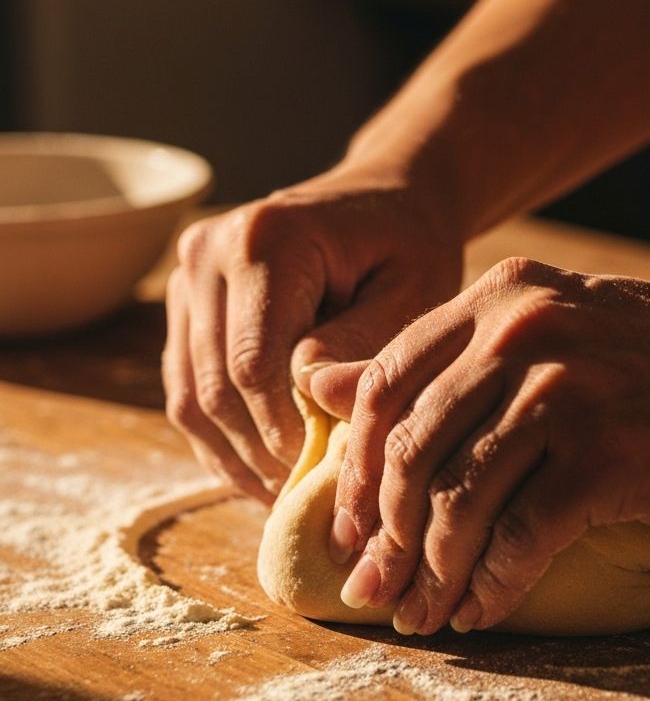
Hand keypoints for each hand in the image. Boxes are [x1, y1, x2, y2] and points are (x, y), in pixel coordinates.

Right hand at [162, 168, 462, 502]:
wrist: (384, 200)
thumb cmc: (410, 245)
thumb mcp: (413, 290)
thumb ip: (362, 344)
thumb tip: (311, 402)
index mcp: (266, 240)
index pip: (253, 364)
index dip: (285, 433)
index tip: (327, 475)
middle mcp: (208, 253)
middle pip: (213, 386)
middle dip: (261, 454)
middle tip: (309, 500)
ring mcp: (188, 279)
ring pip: (190, 397)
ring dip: (236, 457)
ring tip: (287, 497)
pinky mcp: (186, 307)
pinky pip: (186, 390)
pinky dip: (222, 439)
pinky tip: (265, 471)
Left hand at [311, 257, 649, 634]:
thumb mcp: (561, 333)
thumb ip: (452, 357)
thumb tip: (325, 388)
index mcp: (503, 295)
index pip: (387, 384)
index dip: (358, 468)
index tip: (354, 528)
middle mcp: (523, 327)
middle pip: (411, 449)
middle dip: (382, 534)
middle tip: (371, 589)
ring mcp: (567, 385)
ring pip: (458, 499)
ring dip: (432, 574)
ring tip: (422, 615)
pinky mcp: (609, 452)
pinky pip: (520, 537)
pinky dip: (493, 586)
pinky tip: (485, 613)